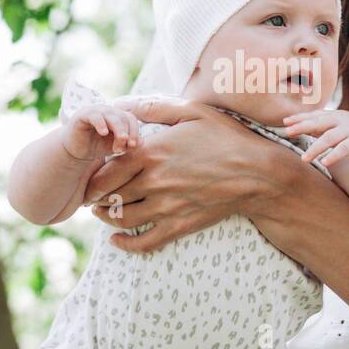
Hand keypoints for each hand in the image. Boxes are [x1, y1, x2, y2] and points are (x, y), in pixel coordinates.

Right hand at [60, 105, 140, 161]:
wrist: (76, 151)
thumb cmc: (97, 147)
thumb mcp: (115, 147)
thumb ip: (128, 144)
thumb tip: (142, 142)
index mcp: (117, 116)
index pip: (131, 119)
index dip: (134, 132)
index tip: (134, 146)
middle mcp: (108, 111)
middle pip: (123, 117)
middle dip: (126, 133)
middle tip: (124, 147)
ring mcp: (95, 111)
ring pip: (111, 115)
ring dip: (118, 129)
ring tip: (120, 141)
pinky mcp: (83, 114)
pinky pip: (95, 116)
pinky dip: (101, 123)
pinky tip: (103, 133)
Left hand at [82, 96, 284, 252]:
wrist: (258, 174)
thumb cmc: (227, 138)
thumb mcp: (193, 112)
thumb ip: (156, 108)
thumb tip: (125, 105)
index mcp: (153, 153)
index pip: (107, 171)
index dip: (93, 177)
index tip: (90, 177)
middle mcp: (154, 182)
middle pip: (110, 196)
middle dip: (96, 197)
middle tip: (92, 195)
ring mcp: (166, 207)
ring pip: (122, 219)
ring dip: (106, 217)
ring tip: (102, 213)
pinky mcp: (179, 226)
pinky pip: (145, 242)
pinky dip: (126, 244)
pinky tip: (118, 240)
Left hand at [282, 109, 348, 166]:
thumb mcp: (335, 129)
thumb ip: (319, 127)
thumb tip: (296, 126)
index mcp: (335, 116)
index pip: (314, 115)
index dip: (300, 118)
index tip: (285, 122)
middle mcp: (342, 120)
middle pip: (320, 122)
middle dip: (303, 126)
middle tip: (288, 132)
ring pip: (330, 138)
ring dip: (316, 148)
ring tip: (304, 159)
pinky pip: (344, 149)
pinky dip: (334, 155)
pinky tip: (324, 162)